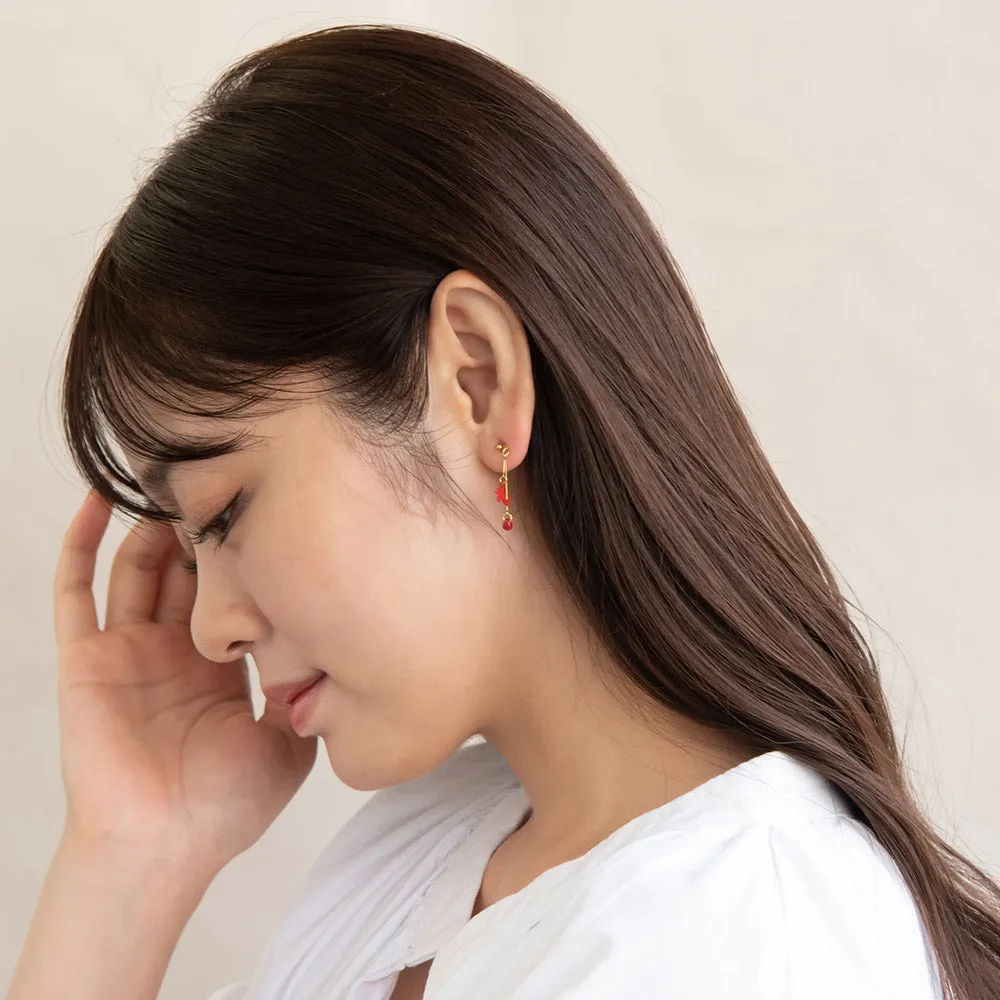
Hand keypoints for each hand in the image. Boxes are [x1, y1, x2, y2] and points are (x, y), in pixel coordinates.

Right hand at [51, 489, 317, 878]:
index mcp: (220, 666)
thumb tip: (340, 656)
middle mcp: (174, 650)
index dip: (248, 554)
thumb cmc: (226, 806)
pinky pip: (75, 592)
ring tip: (176, 479)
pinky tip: (100, 499)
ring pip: (138, 568)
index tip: (274, 509)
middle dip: (204, 530)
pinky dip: (82, 543)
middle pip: (186, 571)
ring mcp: (129, 650)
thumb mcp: (288, 741)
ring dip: (154, 526)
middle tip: (228, 481)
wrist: (165, 846)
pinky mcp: (87, 658)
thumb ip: (306, 695)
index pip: (232, 593)